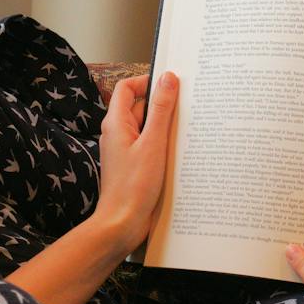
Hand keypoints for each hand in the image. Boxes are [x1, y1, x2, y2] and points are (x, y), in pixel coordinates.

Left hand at [91, 72, 177, 253]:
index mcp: (116, 123)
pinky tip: (180, 153)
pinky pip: (149, 146)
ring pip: (147, 128)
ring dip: (165, 128)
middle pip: (140, 107)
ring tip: (186, 132)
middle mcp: (118, 134)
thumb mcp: (153, 143)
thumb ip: (161, 110)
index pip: (126, 88)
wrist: (121, 224)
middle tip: (187, 108)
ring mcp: (125, 150)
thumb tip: (168, 79)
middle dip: (162, 106)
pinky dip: (163, 145)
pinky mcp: (134, 165)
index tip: (170, 83)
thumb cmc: (134, 187)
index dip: (147, 81)